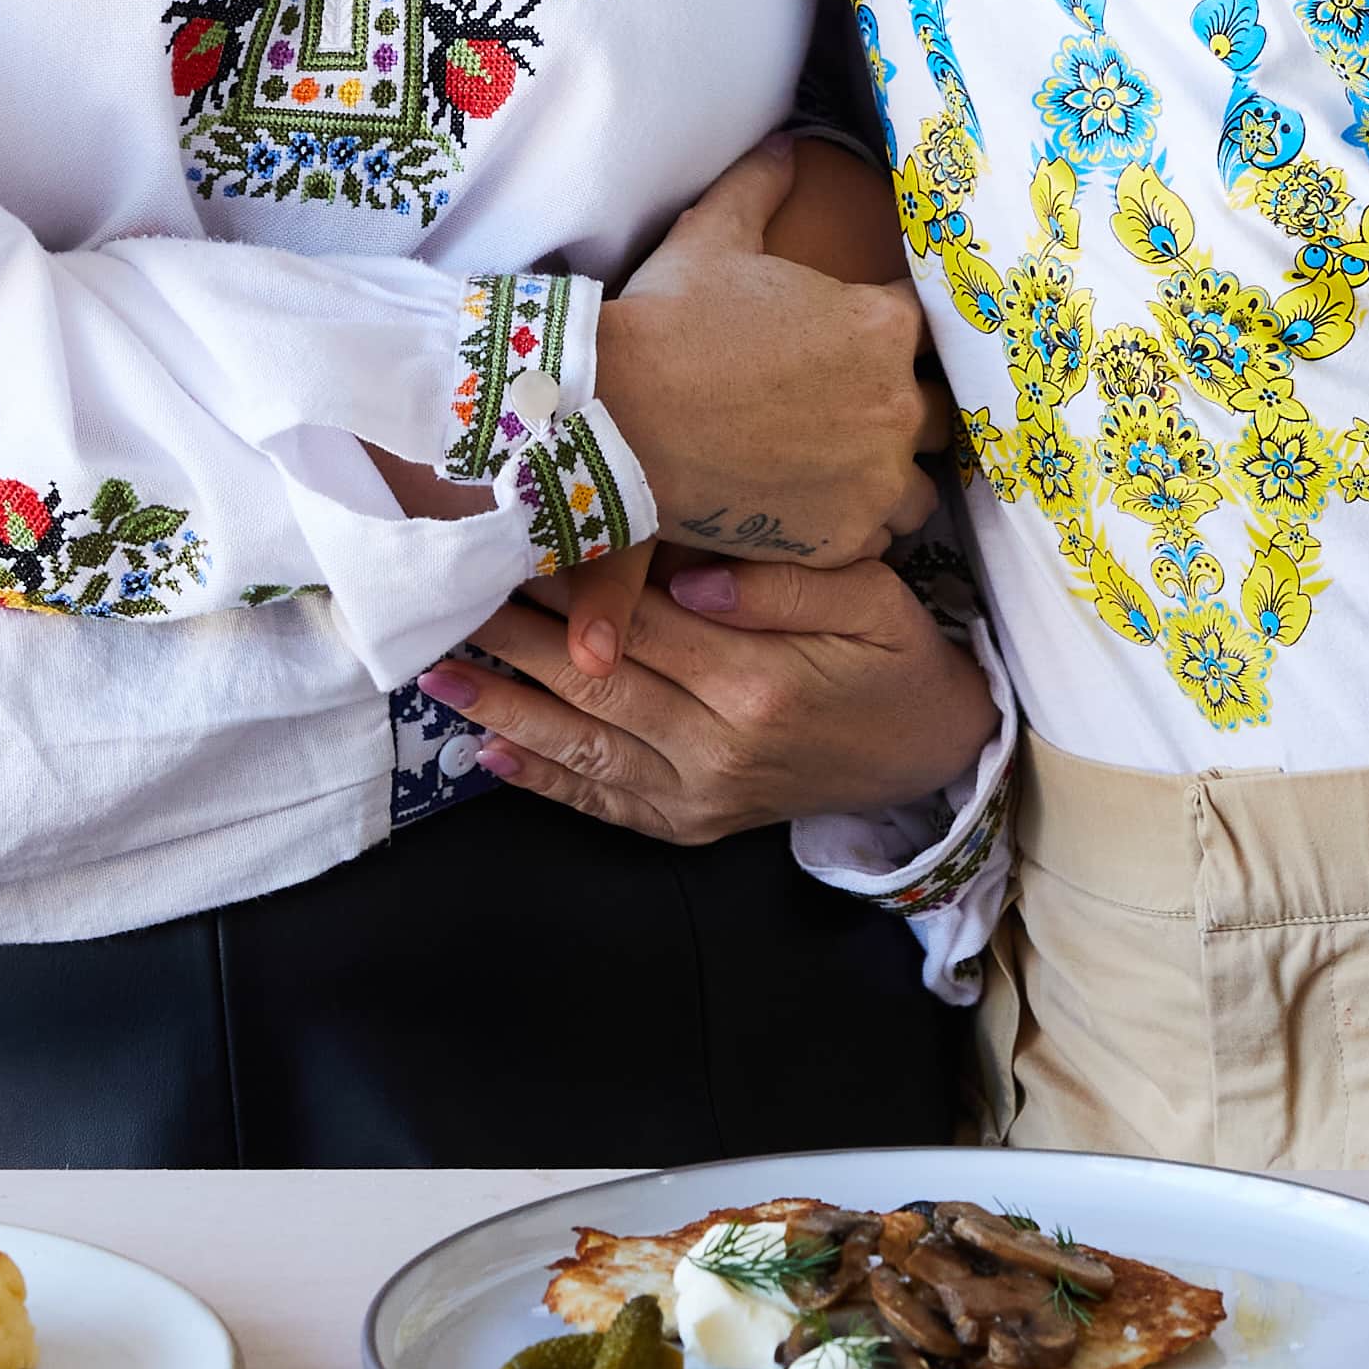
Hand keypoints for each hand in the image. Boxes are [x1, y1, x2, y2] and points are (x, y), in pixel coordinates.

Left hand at [422, 554, 995, 847]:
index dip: (565, 586)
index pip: (637, 624)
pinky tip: (487, 753)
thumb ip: (778, 584)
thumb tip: (684, 573)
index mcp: (756, 682)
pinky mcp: (692, 825)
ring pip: (583, 746)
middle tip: (443, 599)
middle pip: (594, 683)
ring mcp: (700, 795)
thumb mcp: (869, 598)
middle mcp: (717, 747)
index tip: (507, 543)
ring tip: (437, 674)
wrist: (932, 753)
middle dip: (513, 640)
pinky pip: (604, 803)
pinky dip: (542, 780)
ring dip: (504, 708)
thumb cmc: (896, 659)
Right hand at [592, 138, 932, 568]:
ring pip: (919, 484)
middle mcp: (897, 404)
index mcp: (884, 325)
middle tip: (849, 407)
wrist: (614, 418)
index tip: (860, 344)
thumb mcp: (712, 235)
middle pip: (936, 410)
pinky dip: (854, 524)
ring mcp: (875, 478)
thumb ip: (762, 184)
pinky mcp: (843, 539)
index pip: (926, 325)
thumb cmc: (666, 321)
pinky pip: (876, 537)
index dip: (892, 332)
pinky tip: (816, 507)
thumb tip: (788, 142)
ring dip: (891, 472)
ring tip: (844, 467)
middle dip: (899, 405)